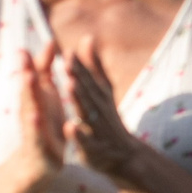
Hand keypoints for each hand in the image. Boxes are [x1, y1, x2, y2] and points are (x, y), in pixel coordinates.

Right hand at [11, 47, 66, 183]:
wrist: (38, 166)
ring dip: (29, 101)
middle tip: (25, 60)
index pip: (34, 81)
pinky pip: (37, 139)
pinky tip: (36, 117)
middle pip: (28, 95)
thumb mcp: (46, 97)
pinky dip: (36, 129)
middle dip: (27, 79)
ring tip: (29, 85)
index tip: (30, 48)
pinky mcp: (38, 151)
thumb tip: (50, 42)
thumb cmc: (44, 125)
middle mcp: (31, 114)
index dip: (34, 64)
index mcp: (36, 102)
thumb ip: (46, 71)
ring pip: (30, 114)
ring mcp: (33, 132)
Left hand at [54, 36, 149, 185]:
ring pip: (87, 113)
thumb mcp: (104, 91)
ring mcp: (97, 130)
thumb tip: (87, 36)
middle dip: (78, 78)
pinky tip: (68, 127)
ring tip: (69, 86)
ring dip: (79, 100)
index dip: (79, 66)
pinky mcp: (94, 150)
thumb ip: (94, 66)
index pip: (88, 80)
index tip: (67, 52)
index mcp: (99, 97)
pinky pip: (86, 142)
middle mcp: (100, 111)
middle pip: (88, 93)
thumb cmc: (108, 119)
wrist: (125, 156)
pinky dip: (78, 135)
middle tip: (66, 63)